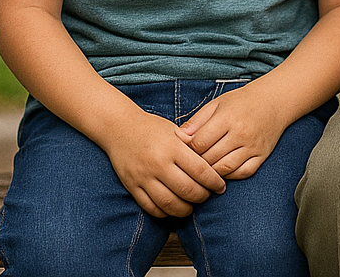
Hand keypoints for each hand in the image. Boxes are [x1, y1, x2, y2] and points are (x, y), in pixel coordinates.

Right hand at [101, 110, 226, 217]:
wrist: (119, 127)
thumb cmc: (151, 128)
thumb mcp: (174, 130)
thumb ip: (193, 144)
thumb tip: (215, 158)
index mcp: (172, 147)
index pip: (200, 171)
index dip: (214, 182)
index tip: (221, 187)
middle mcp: (158, 163)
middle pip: (187, 190)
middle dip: (202, 197)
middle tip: (207, 196)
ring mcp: (143, 177)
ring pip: (169, 203)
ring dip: (185, 209)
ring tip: (191, 206)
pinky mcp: (132, 186)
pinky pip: (150, 207)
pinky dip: (164, 213)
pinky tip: (172, 208)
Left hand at [178, 83, 292, 179]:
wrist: (273, 101)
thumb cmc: (241, 102)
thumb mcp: (217, 104)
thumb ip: (197, 120)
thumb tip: (179, 138)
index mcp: (227, 118)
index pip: (200, 142)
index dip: (188, 150)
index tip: (183, 151)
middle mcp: (241, 133)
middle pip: (211, 157)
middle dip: (197, 163)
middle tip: (188, 165)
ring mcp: (253, 146)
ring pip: (225, 168)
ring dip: (211, 173)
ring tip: (203, 171)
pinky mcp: (262, 155)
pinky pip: (243, 173)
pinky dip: (230, 175)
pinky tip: (222, 172)